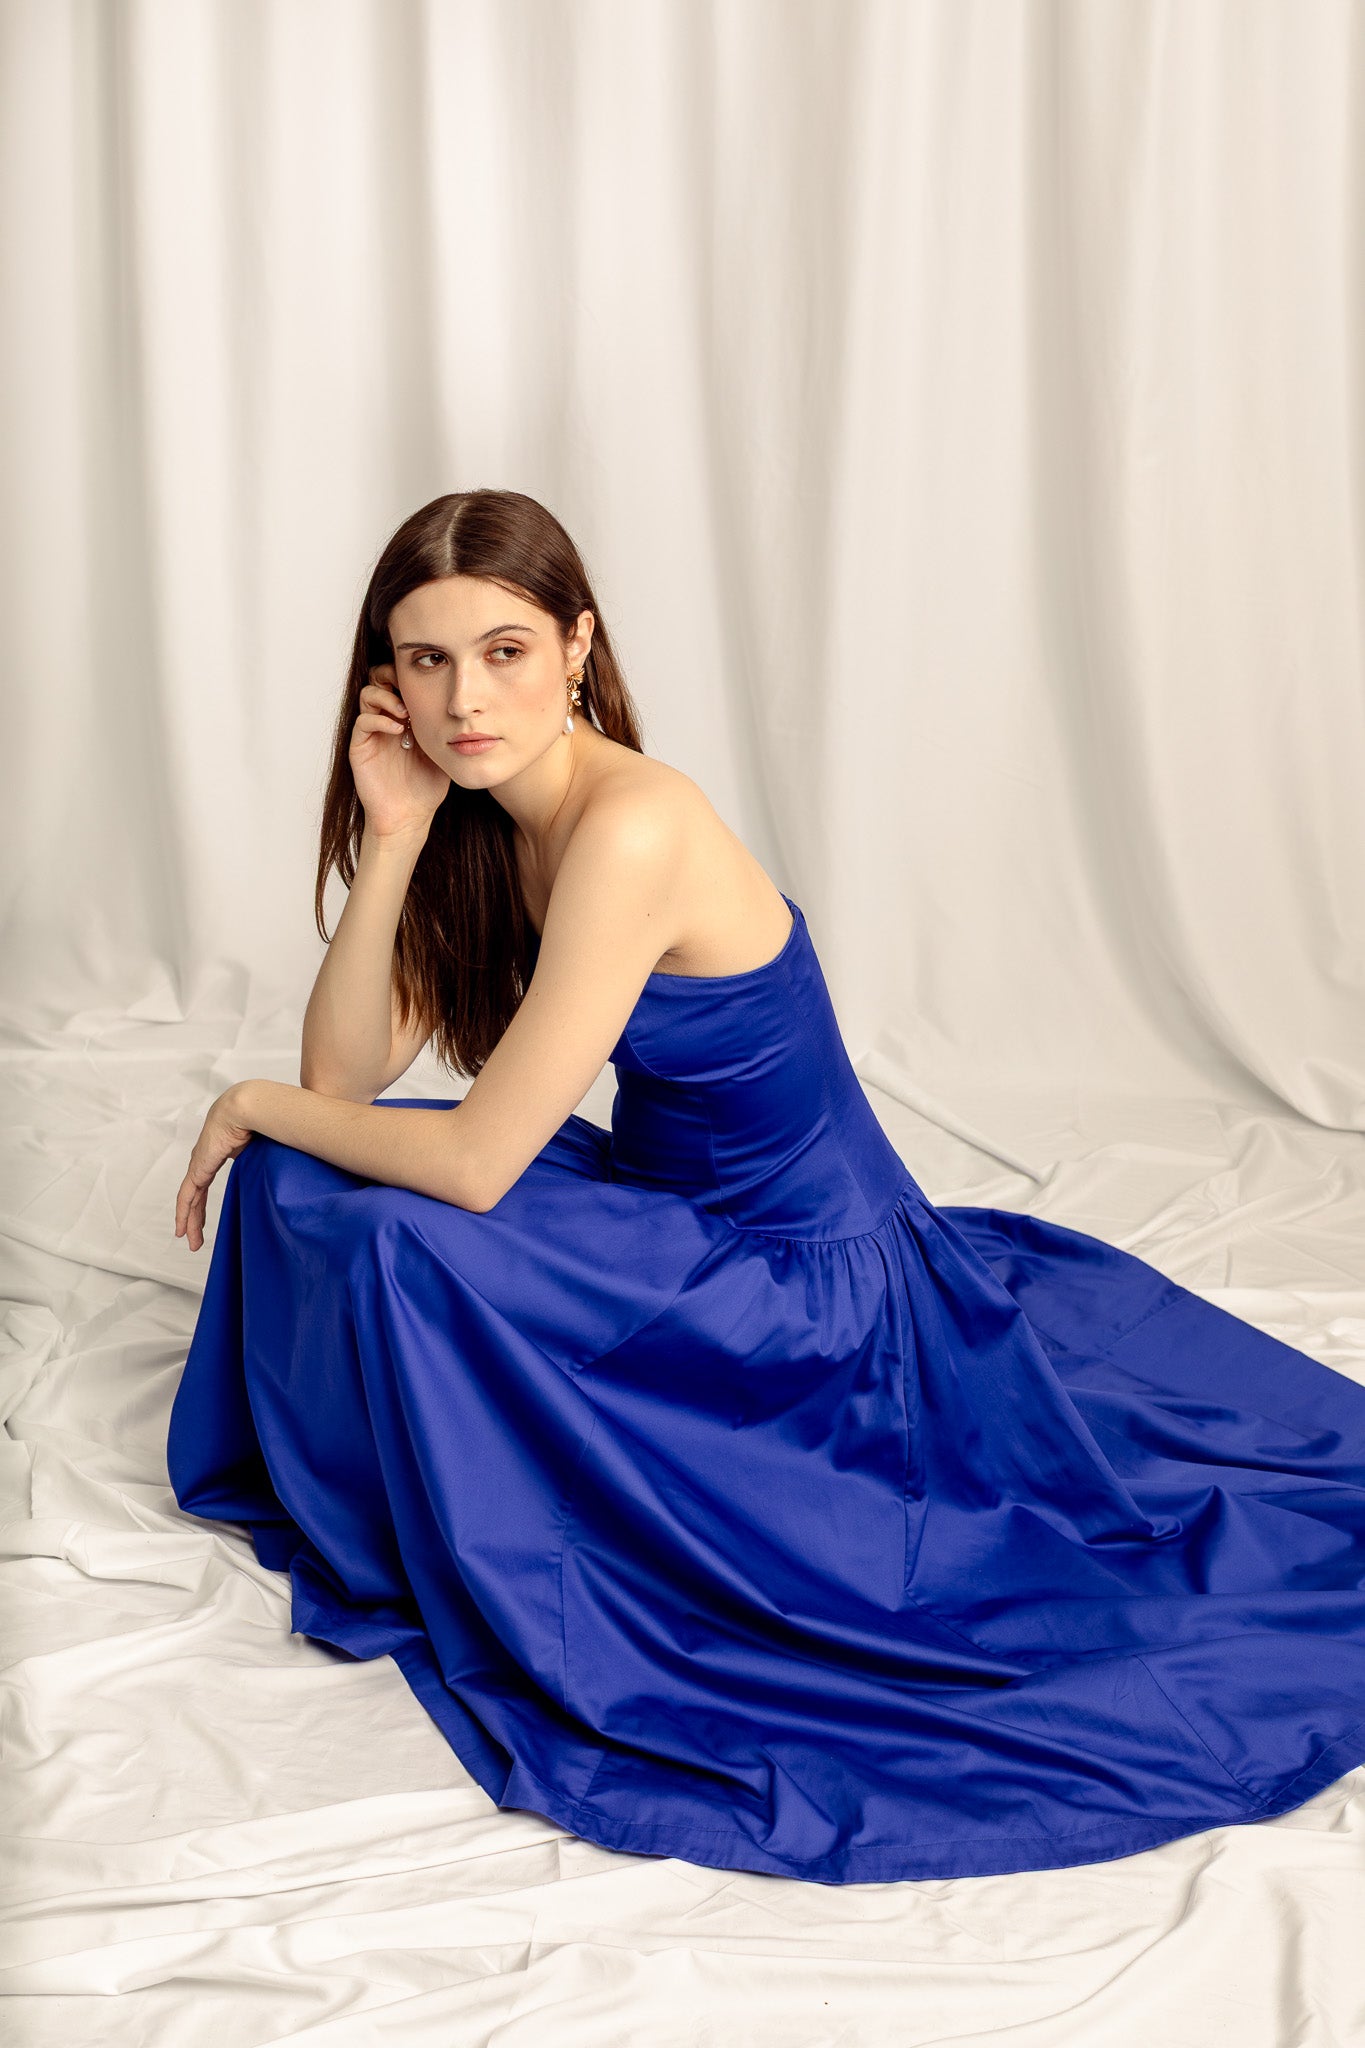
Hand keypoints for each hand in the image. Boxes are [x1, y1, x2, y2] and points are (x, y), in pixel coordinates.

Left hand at [175, 1084, 255, 1251]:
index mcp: (220, 1150)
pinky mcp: (198, 1168)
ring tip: (191, 1243)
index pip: (206, 1182)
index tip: (204, 1219)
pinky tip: (182, 1229)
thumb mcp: (264, 1147)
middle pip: (197, 1195)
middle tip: (196, 1239)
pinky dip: (184, 1213)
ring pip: (191, 1200)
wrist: (249, 1107)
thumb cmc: (261, 1119)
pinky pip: (188, 1196)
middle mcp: (205, 1157)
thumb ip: (268, 1160)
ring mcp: (200, 1163)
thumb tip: (292, 1167)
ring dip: (190, 1222)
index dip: (204, 1202)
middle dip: (196, 1218)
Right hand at [349, 677, 449, 841]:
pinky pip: (363, 721)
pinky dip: (379, 719)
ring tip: (406, 712)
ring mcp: (372, 732)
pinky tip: (397, 729)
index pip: (400, 681)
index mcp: (405, 716)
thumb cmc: (427, 786)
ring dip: (387, 696)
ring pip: (368, 694)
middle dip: (392, 675)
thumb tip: (463, 705)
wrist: (409, 816)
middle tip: (410, 688)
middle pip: (379, 678)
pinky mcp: (360, 747)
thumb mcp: (444, 751)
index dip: (409, 675)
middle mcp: (387, 719)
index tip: (427, 682)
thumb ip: (447, 727)